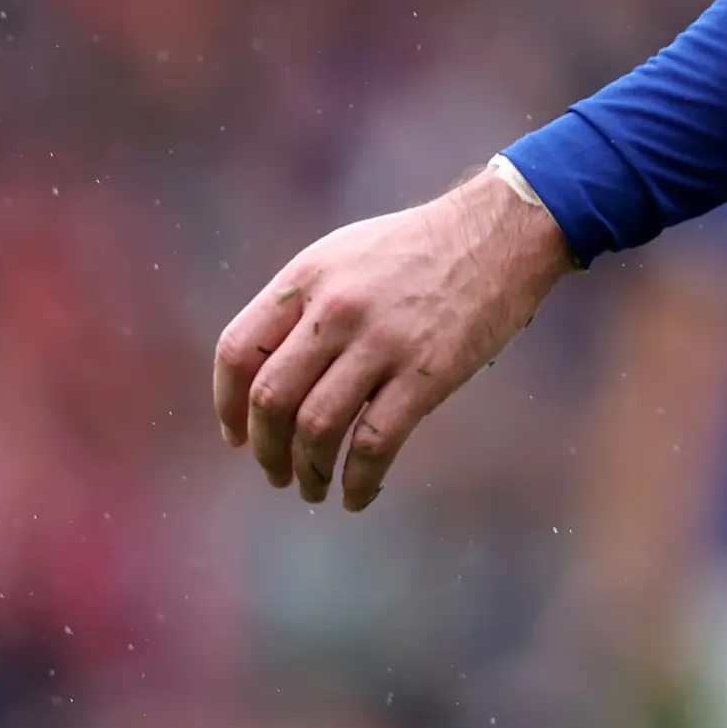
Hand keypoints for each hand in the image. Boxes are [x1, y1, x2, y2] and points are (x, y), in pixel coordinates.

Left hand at [212, 166, 575, 509]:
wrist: (500, 232)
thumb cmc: (419, 247)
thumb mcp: (344, 255)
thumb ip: (303, 305)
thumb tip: (266, 374)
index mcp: (307, 277)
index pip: (237, 350)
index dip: (226, 404)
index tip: (236, 436)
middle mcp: (335, 308)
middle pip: (271, 398)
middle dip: (266, 450)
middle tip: (276, 473)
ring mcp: (382, 341)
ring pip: (316, 428)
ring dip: (307, 472)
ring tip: (312, 488)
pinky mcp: (426, 372)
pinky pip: (376, 443)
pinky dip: (358, 480)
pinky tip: (357, 496)